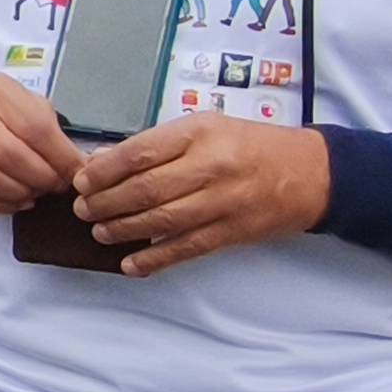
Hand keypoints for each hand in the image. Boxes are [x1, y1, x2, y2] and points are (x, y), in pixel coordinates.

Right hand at [0, 73, 85, 213]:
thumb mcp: (18, 97)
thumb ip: (46, 126)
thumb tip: (75, 163)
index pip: (34, 128)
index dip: (61, 156)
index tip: (77, 171)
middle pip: (10, 155)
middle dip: (42, 177)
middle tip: (56, 185)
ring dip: (21, 192)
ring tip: (36, 192)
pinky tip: (17, 201)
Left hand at [73, 113, 333, 276]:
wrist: (311, 174)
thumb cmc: (251, 145)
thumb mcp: (207, 127)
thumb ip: (160, 143)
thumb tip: (107, 161)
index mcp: (200, 133)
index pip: (140, 152)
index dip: (104, 170)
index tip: (81, 180)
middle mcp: (210, 166)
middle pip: (146, 189)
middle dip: (105, 202)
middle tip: (82, 209)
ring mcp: (222, 202)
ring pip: (161, 220)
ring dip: (123, 229)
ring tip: (99, 231)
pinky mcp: (232, 232)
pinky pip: (186, 249)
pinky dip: (155, 259)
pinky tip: (130, 264)